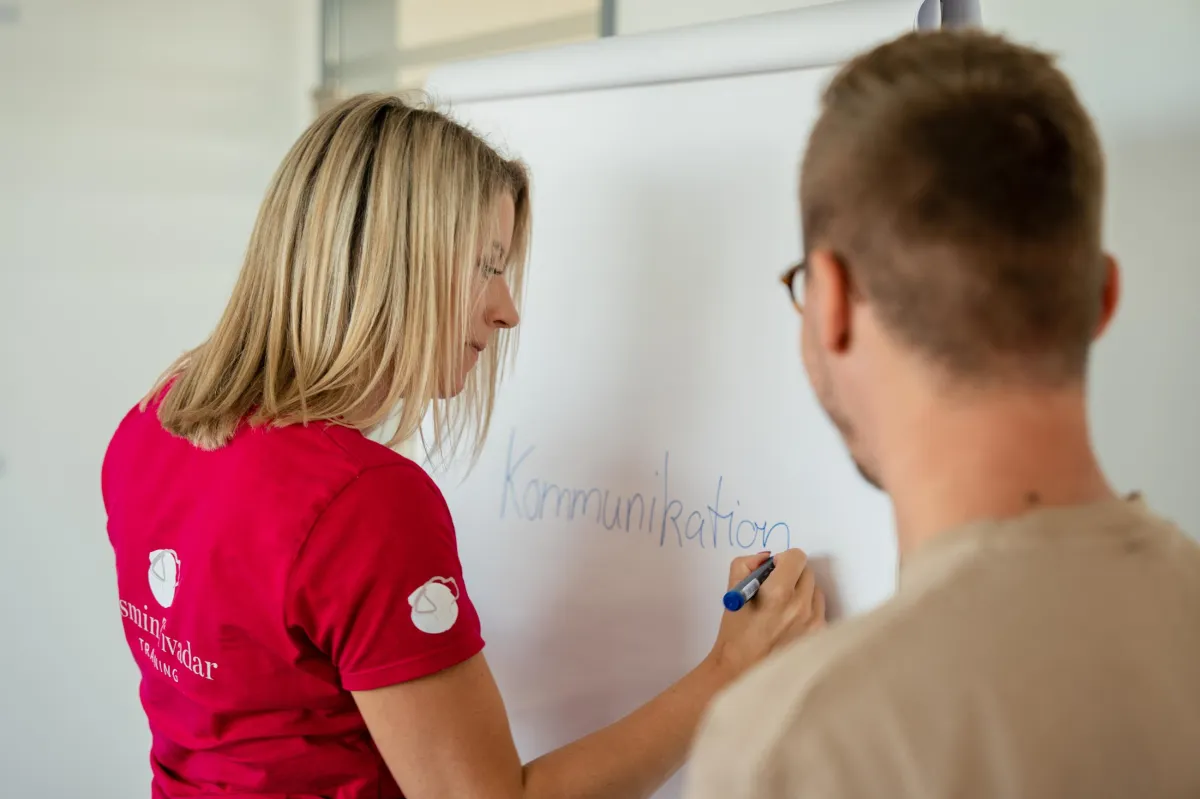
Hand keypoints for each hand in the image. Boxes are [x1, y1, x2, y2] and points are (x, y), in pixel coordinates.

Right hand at [705, 549, 825, 679]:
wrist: (742, 671)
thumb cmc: (736, 633)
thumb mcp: (732, 592)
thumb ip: (746, 564)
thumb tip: (766, 557)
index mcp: (778, 592)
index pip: (796, 557)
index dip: (783, 560)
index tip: (774, 571)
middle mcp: (800, 605)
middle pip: (807, 572)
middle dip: (792, 576)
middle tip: (776, 590)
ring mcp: (813, 622)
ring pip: (815, 591)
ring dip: (802, 593)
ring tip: (783, 610)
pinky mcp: (819, 635)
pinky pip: (820, 611)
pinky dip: (808, 611)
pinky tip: (791, 625)